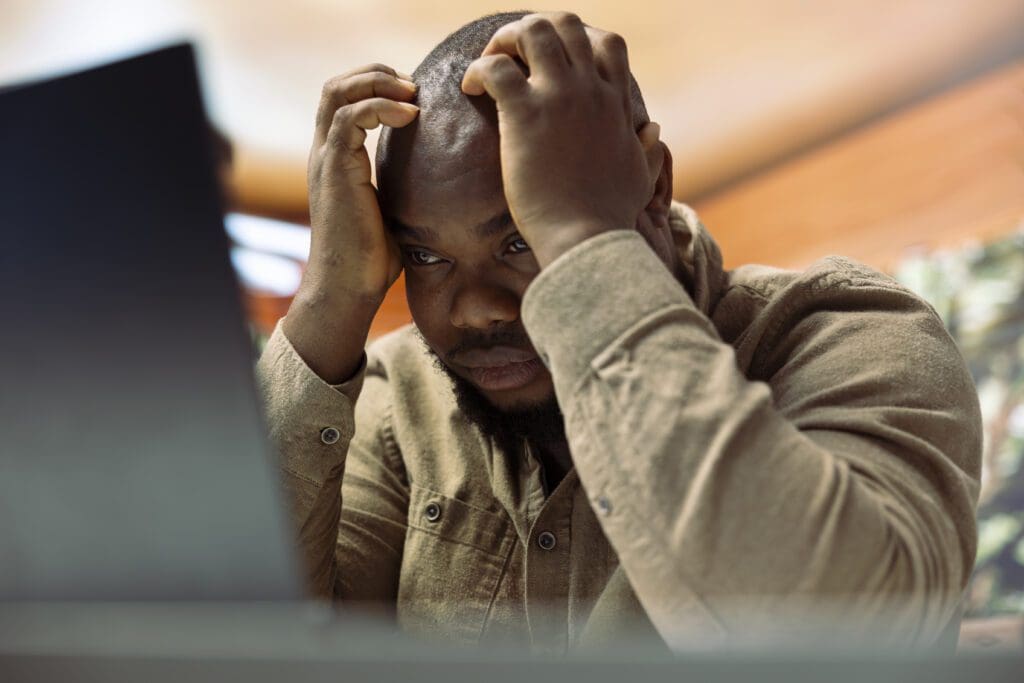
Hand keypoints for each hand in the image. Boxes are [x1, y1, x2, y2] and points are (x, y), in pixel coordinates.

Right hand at [284, 64, 418, 381]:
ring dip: (378, 83)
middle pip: (335, 87)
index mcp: (335, 159)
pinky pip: (351, 118)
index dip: (375, 86)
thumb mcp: (392, 213)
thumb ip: (403, 189)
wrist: (348, 288)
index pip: (343, 101)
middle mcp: (324, 153)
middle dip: (374, 74)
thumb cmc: (371, 260)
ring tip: (412, 94)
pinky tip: (411, 117)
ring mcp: (326, 159)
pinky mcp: (335, 169)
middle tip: (411, 86)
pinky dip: (381, 107)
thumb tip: (443, 185)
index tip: (412, 96)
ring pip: (337, 93)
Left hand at [461, 12, 661, 267]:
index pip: (607, 43)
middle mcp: (590, 90)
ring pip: (531, 30)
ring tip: (488, 66)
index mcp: (615, 103)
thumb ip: (649, 151)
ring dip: (504, 40)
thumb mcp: (641, 177)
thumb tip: (654, 130)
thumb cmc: (609, 216)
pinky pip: (495, 67)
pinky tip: (471, 91)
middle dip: (535, 30)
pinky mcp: (525, 114)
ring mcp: (558, 98)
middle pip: (566, 23)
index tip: (553, 64)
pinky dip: (478, 70)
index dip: (577, 41)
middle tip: (513, 58)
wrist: (586, 239)